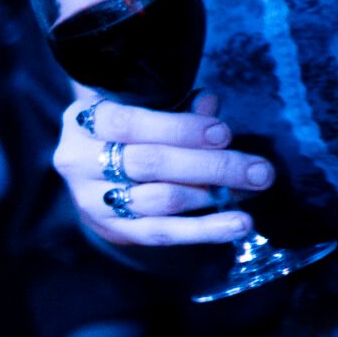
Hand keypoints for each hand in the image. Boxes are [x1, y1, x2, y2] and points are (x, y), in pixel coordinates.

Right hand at [56, 91, 268, 248]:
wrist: (93, 170)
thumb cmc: (127, 129)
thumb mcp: (140, 106)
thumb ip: (174, 107)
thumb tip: (210, 104)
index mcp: (82, 121)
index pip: (128, 125)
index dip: (179, 129)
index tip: (224, 134)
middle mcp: (78, 161)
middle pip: (150, 164)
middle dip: (211, 165)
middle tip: (259, 169)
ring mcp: (92, 200)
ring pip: (159, 199)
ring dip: (213, 195)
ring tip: (254, 190)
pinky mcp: (112, 230)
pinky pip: (162, 233)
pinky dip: (204, 230)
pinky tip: (237, 225)